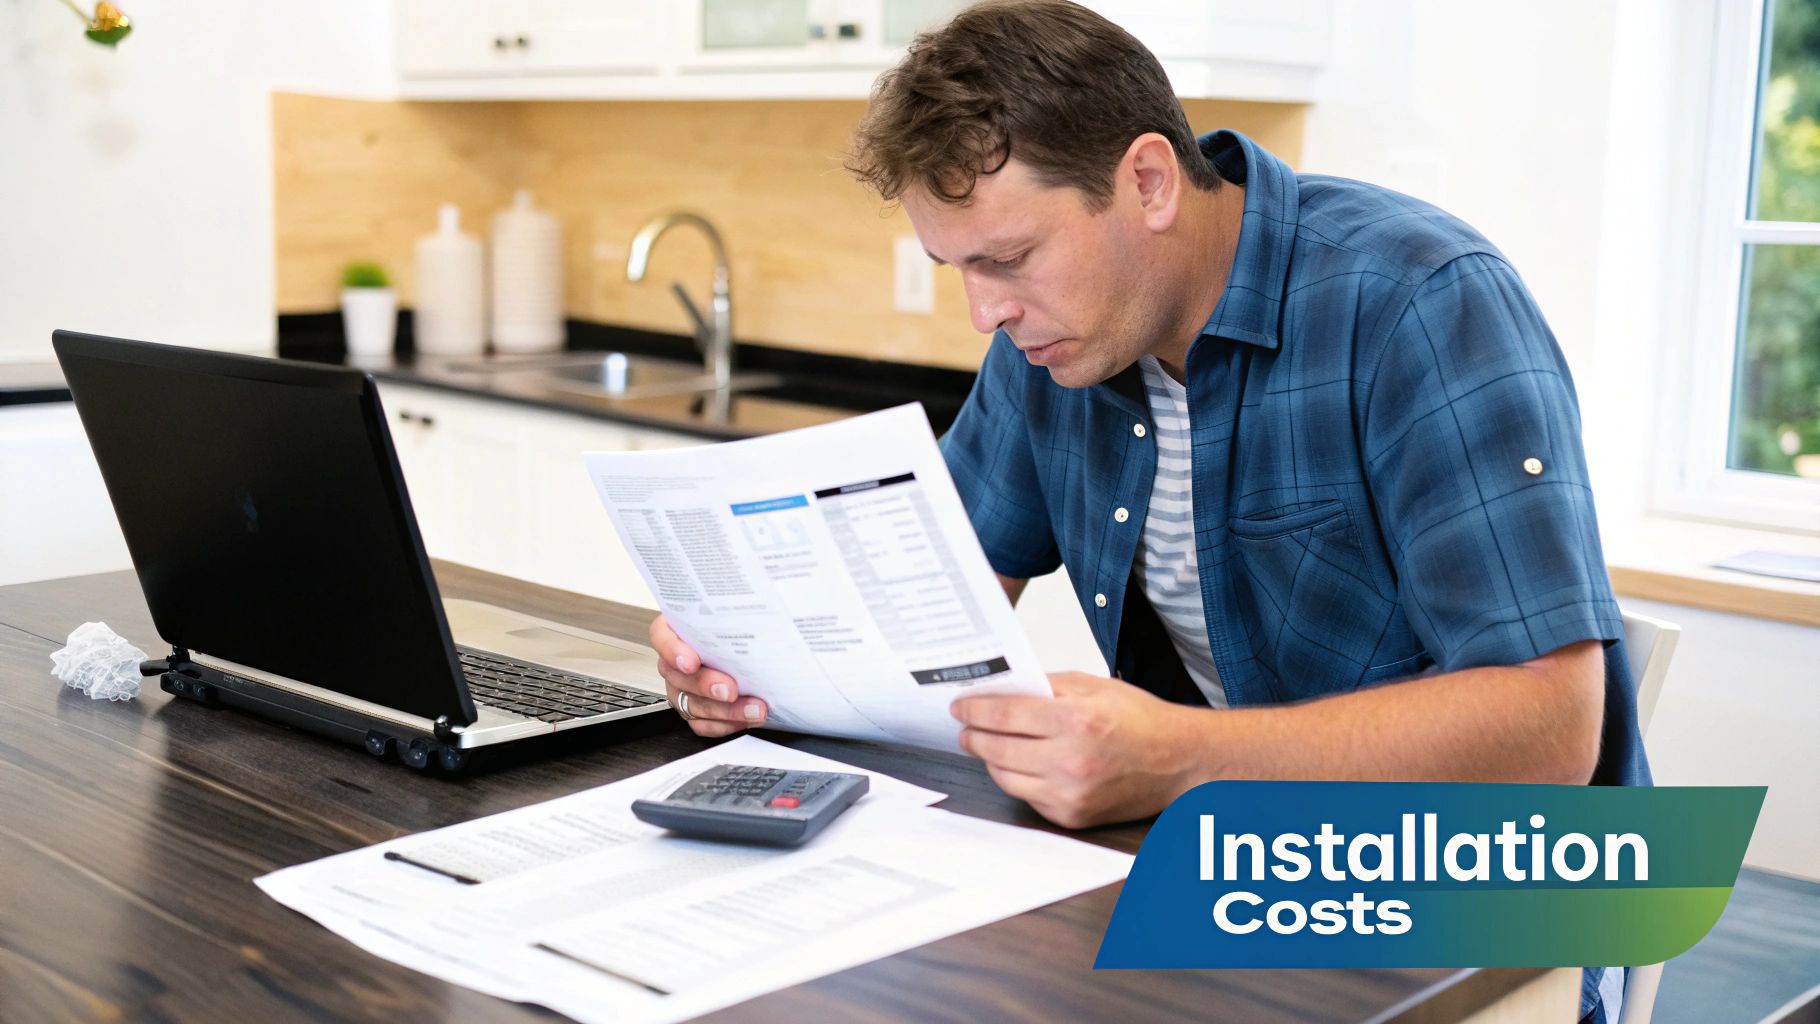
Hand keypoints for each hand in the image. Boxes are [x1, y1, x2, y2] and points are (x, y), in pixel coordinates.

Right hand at [647, 614, 766, 737]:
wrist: (754, 647)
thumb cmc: (741, 624)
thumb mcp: (738, 610)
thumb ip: (739, 609)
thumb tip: (766, 600)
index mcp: (678, 628)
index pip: (661, 636)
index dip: (672, 650)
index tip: (691, 661)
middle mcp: (675, 661)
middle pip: (677, 676)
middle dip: (706, 685)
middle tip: (730, 689)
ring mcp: (682, 688)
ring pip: (691, 704)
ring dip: (724, 710)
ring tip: (753, 708)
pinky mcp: (695, 710)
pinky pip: (703, 724)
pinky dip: (727, 724)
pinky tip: (748, 718)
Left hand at [950, 672, 1202, 828]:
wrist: (1178, 762)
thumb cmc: (1141, 721)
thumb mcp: (1093, 687)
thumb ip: (1045, 686)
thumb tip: (1002, 688)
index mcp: (1077, 721)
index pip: (1005, 715)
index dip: (975, 709)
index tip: (960, 706)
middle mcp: (1071, 761)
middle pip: (998, 749)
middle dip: (974, 735)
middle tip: (965, 726)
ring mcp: (1070, 794)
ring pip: (1005, 777)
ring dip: (989, 759)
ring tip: (985, 743)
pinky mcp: (1071, 817)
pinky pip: (1027, 797)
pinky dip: (1016, 779)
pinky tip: (1016, 764)